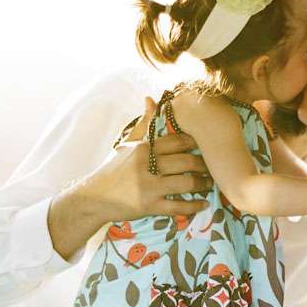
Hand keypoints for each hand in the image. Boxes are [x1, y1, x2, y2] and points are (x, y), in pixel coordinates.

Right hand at [91, 97, 211, 218]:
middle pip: (186, 162)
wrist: (94, 197)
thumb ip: (143, 124)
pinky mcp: (149, 206)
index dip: (195, 143)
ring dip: (202, 184)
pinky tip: (202, 204)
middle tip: (212, 167)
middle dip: (203, 165)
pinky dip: (193, 206)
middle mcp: (147, 166)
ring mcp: (149, 187)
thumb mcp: (126, 145)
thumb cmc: (113, 170)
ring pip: (186, 183)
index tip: (205, 146)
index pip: (177, 141)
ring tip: (208, 184)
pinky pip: (178, 207)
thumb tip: (150, 99)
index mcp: (143, 148)